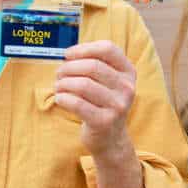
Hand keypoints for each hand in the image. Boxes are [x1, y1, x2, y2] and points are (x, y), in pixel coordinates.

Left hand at [54, 40, 135, 161]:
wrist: (110, 138)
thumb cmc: (101, 103)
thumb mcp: (107, 82)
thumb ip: (93, 64)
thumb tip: (67, 54)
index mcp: (128, 72)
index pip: (108, 49)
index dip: (84, 48)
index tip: (68, 55)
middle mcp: (127, 88)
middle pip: (92, 66)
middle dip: (68, 68)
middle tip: (59, 74)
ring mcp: (118, 106)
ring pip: (82, 84)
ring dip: (63, 83)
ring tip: (59, 87)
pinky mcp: (104, 122)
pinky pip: (77, 104)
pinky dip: (62, 98)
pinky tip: (60, 99)